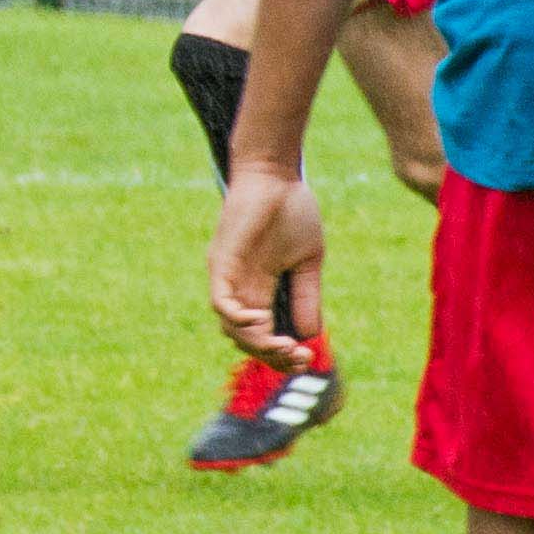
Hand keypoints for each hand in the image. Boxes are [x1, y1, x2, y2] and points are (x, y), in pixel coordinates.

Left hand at [209, 163, 323, 368]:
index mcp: (262, 290)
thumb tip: (312, 335)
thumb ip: (307, 297)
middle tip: (298, 358)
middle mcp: (241, 289)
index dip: (283, 353)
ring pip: (232, 328)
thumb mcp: (308, 262)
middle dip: (273, 356)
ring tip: (284, 346)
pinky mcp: (221, 264)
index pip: (265, 334)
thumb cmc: (292, 210)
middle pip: (247, 339)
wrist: (275, 174)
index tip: (307, 359)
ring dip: (258, 344)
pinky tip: (261, 321)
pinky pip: (221, 303)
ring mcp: (229, 278)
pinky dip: (238, 319)